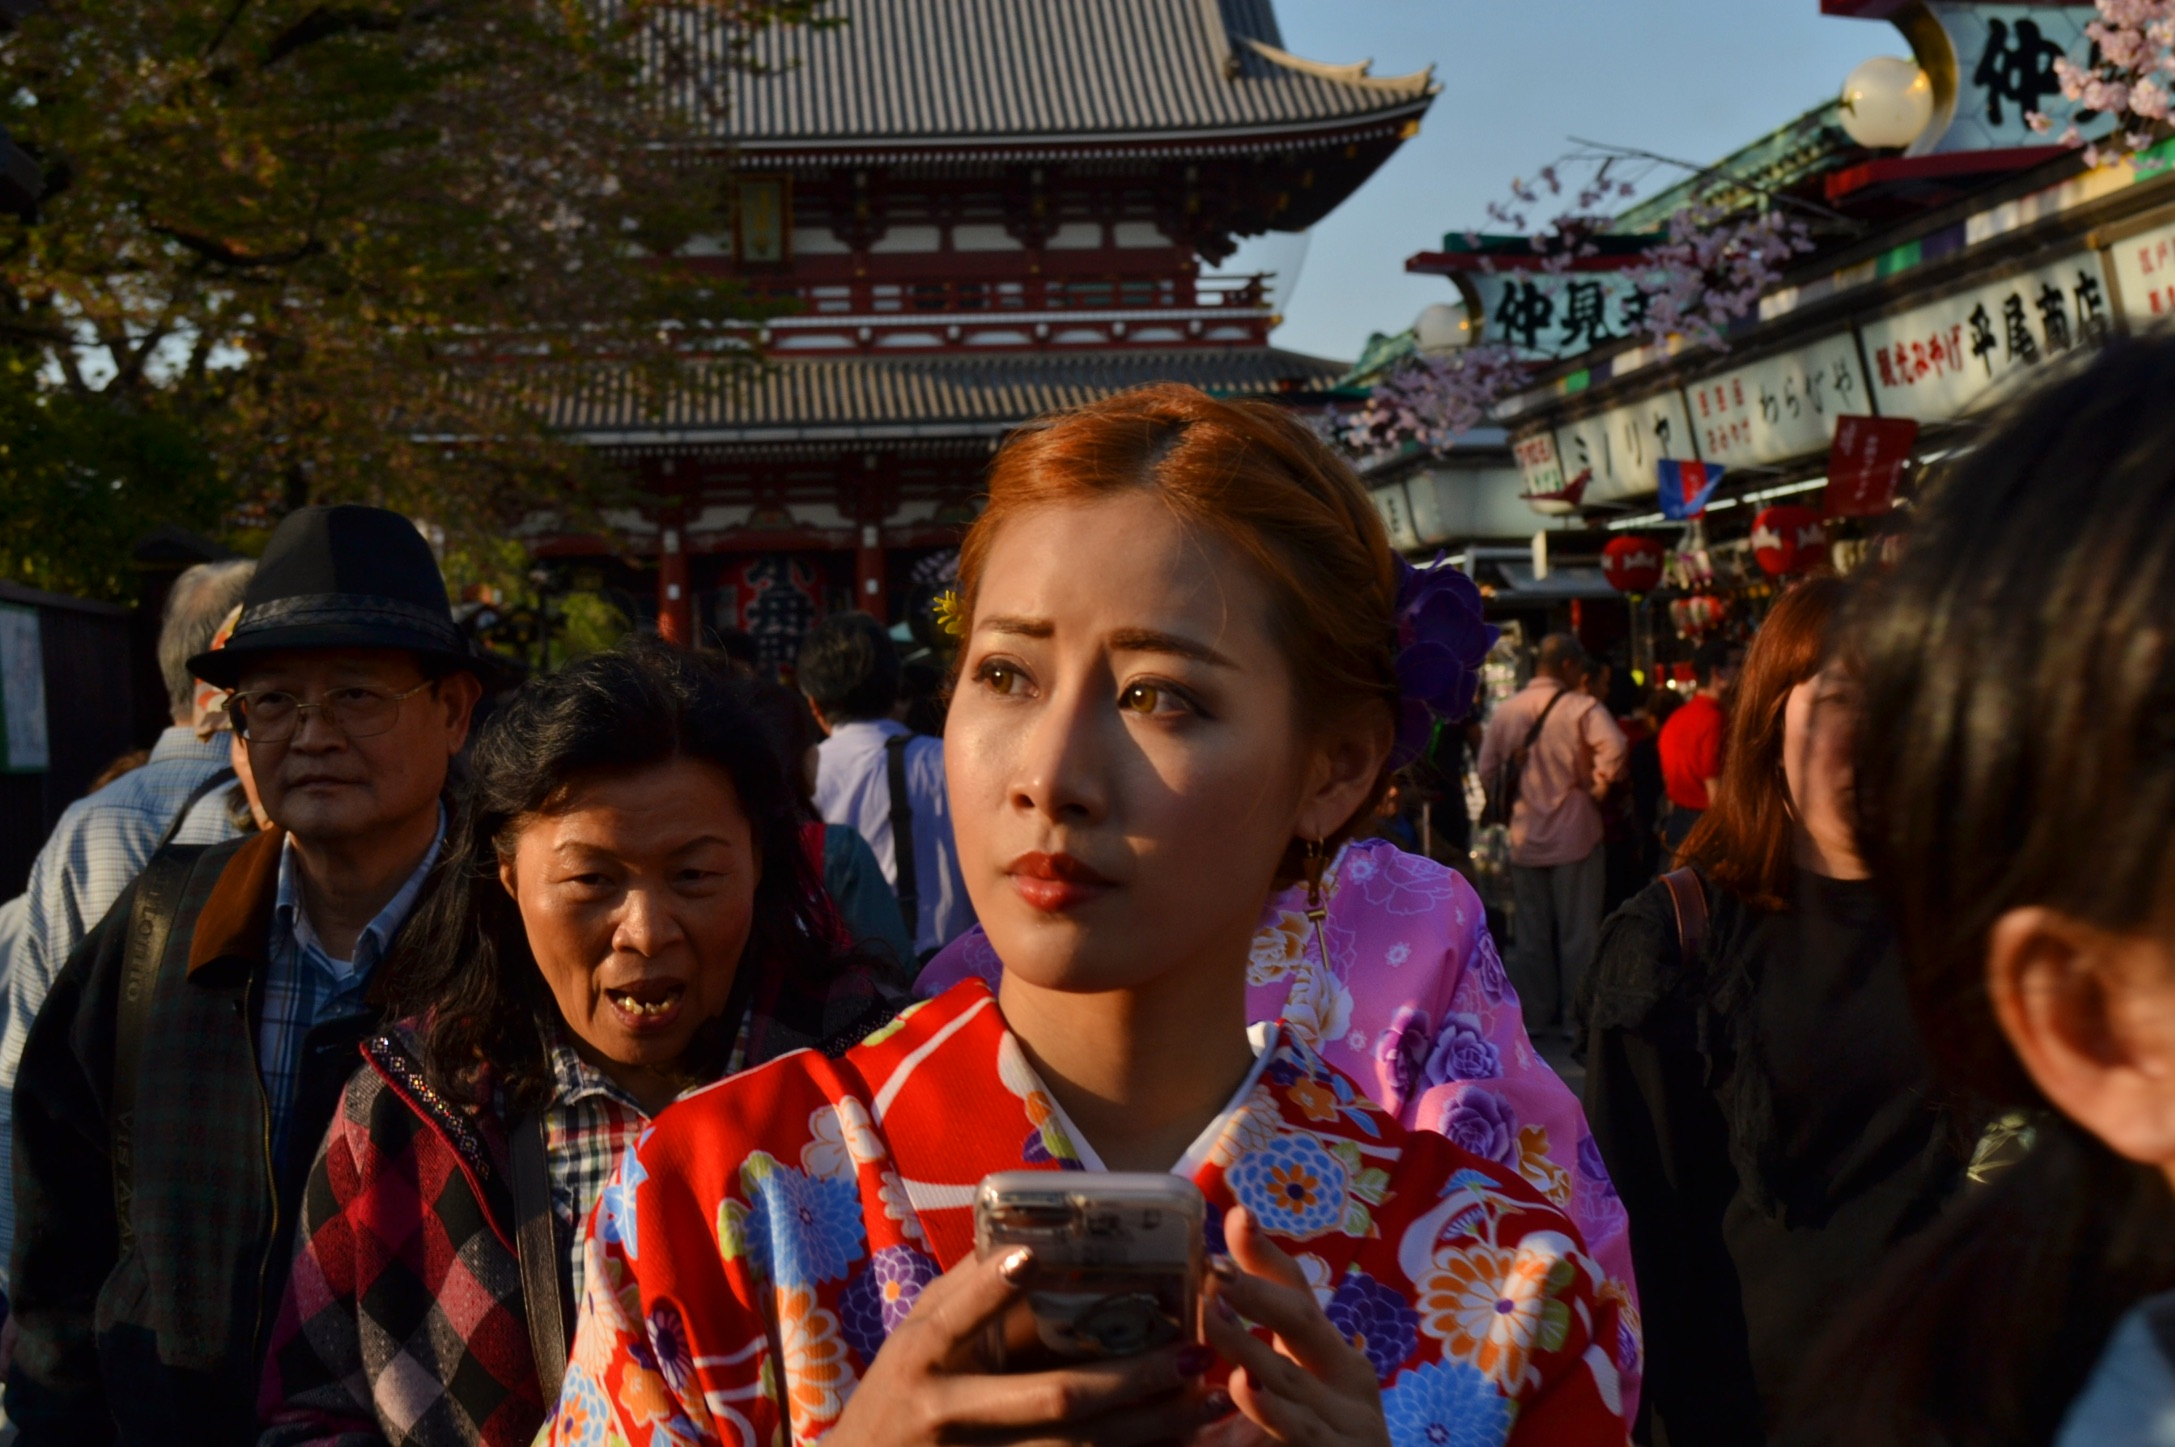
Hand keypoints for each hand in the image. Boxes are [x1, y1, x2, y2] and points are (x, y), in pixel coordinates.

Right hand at [825, 1245, 1225, 1446]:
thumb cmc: (897, 1392)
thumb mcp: (914, 1337)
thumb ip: (965, 1292)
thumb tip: (1028, 1233)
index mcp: (921, 1359)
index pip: (953, 1319)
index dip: (989, 1290)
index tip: (1030, 1257)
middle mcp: (947, 1414)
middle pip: (1052, 1399)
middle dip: (1129, 1378)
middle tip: (1190, 1353)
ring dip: (1151, 1429)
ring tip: (1207, 1402)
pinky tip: (1179, 1446)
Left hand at [1198, 1207, 1389, 1446]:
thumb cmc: (1317, 1440)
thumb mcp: (1288, 1390)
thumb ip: (1254, 1353)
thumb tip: (1204, 1299)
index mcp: (1329, 1351)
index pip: (1298, 1289)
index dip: (1265, 1253)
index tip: (1236, 1214)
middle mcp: (1346, 1375)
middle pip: (1299, 1319)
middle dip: (1255, 1290)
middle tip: (1210, 1270)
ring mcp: (1350, 1417)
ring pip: (1290, 1375)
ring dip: (1246, 1345)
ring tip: (1211, 1314)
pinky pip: (1302, 1430)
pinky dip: (1273, 1409)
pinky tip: (1245, 1387)